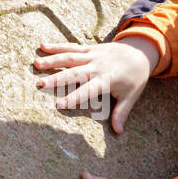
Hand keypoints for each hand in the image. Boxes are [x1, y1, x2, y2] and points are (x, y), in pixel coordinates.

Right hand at [33, 37, 157, 133]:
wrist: (141, 52)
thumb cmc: (135, 77)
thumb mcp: (131, 96)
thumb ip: (122, 113)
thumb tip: (118, 132)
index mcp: (107, 79)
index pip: (88, 90)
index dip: (74, 97)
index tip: (59, 105)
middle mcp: (98, 66)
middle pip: (74, 73)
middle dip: (57, 78)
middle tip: (40, 84)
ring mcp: (93, 55)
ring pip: (70, 58)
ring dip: (52, 60)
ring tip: (36, 64)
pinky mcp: (90, 48)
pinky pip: (72, 47)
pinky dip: (57, 47)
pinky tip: (43, 46)